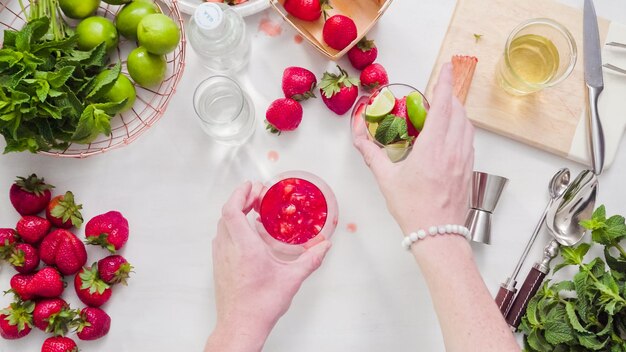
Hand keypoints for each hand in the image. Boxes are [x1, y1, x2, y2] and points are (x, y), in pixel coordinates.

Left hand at [206, 182, 331, 350]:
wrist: (241, 326)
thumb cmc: (261, 305)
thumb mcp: (292, 279)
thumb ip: (311, 260)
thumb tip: (325, 246)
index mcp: (244, 247)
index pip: (232, 210)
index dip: (240, 193)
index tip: (251, 186)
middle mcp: (229, 249)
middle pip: (227, 214)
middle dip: (241, 200)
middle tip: (258, 196)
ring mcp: (221, 257)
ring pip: (222, 225)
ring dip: (235, 213)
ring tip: (252, 212)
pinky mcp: (219, 266)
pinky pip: (222, 238)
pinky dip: (232, 227)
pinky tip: (247, 235)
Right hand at [354, 63, 473, 234]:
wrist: (438, 235)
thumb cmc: (412, 208)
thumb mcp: (386, 179)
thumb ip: (371, 154)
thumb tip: (359, 136)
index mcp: (434, 147)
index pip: (443, 105)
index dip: (446, 83)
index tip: (449, 68)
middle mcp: (453, 149)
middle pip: (458, 111)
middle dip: (450, 96)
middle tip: (438, 92)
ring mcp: (464, 160)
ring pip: (467, 125)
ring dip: (457, 112)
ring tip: (444, 111)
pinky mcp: (469, 170)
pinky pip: (468, 141)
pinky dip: (461, 129)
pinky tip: (450, 136)